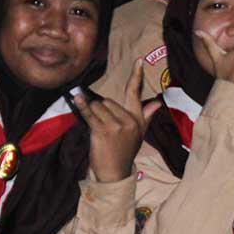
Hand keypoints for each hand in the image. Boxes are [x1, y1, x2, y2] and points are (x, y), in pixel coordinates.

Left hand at [73, 58, 160, 182]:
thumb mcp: (138, 134)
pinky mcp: (102, 131)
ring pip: (98, 107)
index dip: (137, 76)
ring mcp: (116, 126)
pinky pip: (90, 114)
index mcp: (137, 119)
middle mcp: (129, 120)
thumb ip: (146, 116)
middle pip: (108, 101)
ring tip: (97, 130)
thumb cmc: (124, 151)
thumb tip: (157, 103)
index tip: (139, 60)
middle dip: (101, 110)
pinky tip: (77, 99)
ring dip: (92, 114)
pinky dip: (82, 106)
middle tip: (103, 127)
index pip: (135, 93)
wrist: (114, 173)